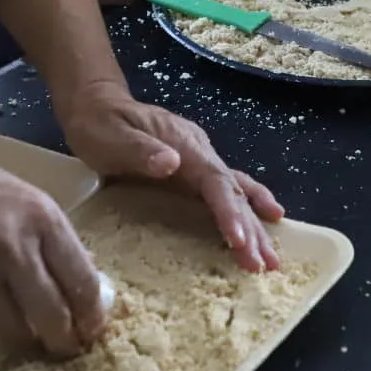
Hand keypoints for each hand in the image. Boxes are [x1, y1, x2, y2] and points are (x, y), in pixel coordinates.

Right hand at [0, 136, 105, 356]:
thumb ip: (48, 236)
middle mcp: (14, 251)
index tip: (92, 328)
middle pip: (52, 317)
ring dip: (24, 342)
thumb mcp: (23, 195)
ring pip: (12, 332)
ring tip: (28, 340)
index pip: (81, 281)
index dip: (91, 314)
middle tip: (64, 349)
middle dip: (63, 342)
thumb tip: (73, 276)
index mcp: (42, 220)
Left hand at [59, 83, 283, 271]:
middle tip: (265, 264)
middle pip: (233, 191)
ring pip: (236, 194)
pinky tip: (268, 220)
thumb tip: (172, 163)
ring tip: (273, 258)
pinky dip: (248, 209)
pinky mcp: (192, 173)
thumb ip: (141, 149)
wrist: (97, 105)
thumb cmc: (100, 123)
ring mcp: (198, 162)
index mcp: (185, 145)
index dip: (229, 210)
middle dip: (251, 228)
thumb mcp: (112, 136)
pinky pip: (226, 192)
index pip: (215, 181)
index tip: (239, 240)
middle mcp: (200, 153)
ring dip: (255, 225)